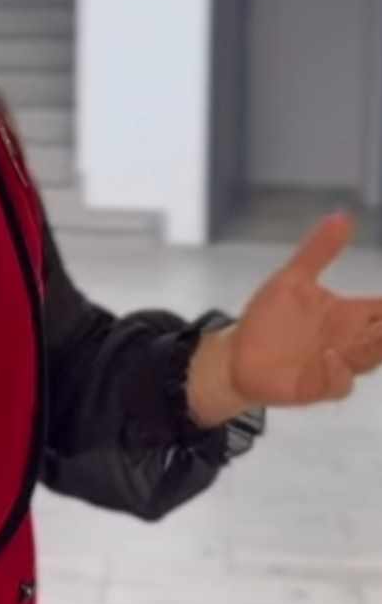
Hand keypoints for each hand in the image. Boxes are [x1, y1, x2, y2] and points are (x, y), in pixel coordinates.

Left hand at [228, 211, 381, 406]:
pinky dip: (337, 372)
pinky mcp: (315, 387)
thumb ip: (319, 251)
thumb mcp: (292, 279)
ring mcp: (334, 366)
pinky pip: (337, 384)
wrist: (236, 354)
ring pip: (368, 359)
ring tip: (376, 331)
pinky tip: (331, 355)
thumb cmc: (270, 318)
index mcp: (349, 315)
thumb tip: (342, 216)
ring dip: (374, 348)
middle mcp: (348, 341)